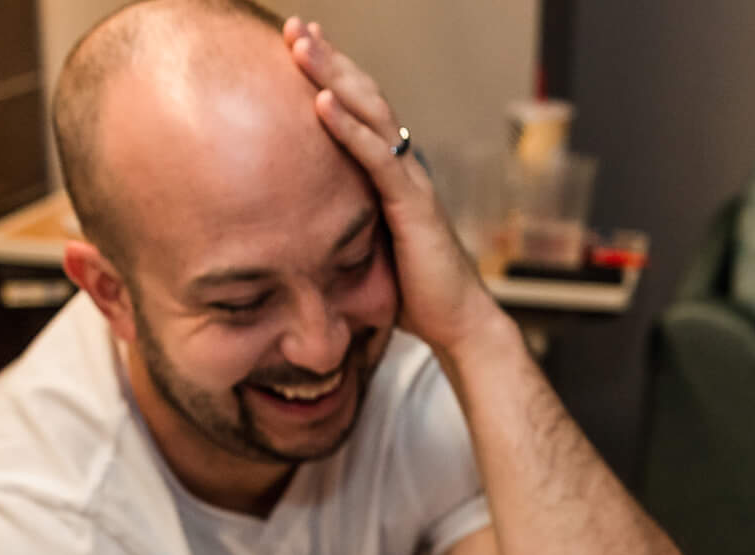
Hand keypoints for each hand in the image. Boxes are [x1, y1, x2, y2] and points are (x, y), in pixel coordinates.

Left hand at [283, 18, 503, 352]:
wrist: (459, 324)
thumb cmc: (414, 293)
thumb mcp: (365, 249)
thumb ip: (342, 225)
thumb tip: (298, 227)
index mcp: (392, 173)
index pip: (359, 111)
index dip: (331, 76)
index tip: (298, 47)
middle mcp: (404, 167)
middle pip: (363, 97)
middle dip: (329, 59)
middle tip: (295, 27)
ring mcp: (411, 181)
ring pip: (370, 114)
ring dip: (333, 76)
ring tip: (301, 46)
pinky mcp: (412, 205)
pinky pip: (376, 158)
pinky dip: (348, 128)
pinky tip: (321, 102)